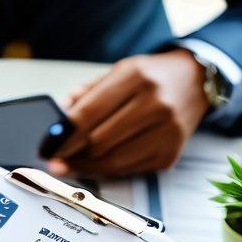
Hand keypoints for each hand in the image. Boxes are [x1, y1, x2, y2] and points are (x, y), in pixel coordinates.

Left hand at [50, 50, 207, 177]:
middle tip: (54, 158)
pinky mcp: (170, 153)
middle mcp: (156, 104)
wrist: (195, 81)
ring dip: (84, 166)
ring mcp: (167, 132)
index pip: (89, 113)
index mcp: (137, 77)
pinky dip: (106, 170)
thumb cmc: (152, 77)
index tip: (46, 146)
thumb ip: (87, 93)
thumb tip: (59, 117)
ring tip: (68, 164)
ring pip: (112, 161)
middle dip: (70, 154)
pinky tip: (94, 164)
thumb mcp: (119, 71)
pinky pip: (128, 170)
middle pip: (99, 142)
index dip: (63, 135)